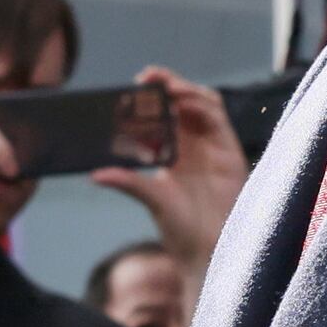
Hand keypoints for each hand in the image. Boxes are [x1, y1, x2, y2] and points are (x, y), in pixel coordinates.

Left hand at [90, 69, 249, 281]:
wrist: (207, 250)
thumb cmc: (180, 228)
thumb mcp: (151, 198)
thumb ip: (128, 181)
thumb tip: (95, 174)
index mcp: (176, 151)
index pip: (167, 112)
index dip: (155, 94)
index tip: (136, 83)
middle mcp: (196, 144)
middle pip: (186, 101)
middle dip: (170, 83)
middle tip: (148, 76)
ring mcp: (215, 146)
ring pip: (204, 104)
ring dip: (186, 90)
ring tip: (166, 87)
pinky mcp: (230, 151)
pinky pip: (218, 119)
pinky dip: (202, 106)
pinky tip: (184, 104)